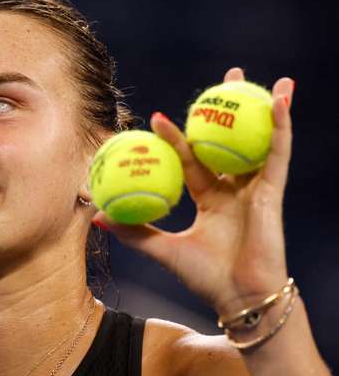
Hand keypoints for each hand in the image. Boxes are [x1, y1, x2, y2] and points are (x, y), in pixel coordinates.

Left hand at [92, 68, 295, 314]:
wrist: (239, 299)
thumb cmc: (204, 278)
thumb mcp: (162, 250)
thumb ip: (134, 231)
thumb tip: (96, 213)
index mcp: (210, 200)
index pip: (190, 160)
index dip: (176, 137)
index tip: (156, 116)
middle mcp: (234, 190)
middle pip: (227, 141)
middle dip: (224, 111)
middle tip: (222, 80)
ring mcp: (255, 189)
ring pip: (255, 140)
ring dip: (256, 106)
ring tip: (247, 76)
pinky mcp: (272, 192)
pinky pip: (277, 154)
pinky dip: (280, 127)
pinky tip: (279, 101)